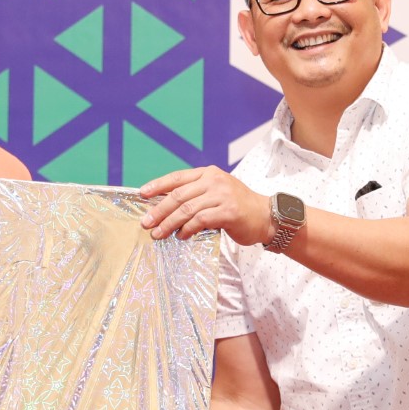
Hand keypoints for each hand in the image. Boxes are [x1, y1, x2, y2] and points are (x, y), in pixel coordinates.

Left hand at [139, 166, 271, 245]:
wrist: (266, 216)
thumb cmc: (238, 208)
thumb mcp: (216, 194)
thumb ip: (195, 196)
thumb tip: (165, 207)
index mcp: (208, 173)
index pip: (177, 178)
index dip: (158, 185)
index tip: (142, 194)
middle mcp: (214, 181)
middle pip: (179, 195)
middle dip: (159, 210)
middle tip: (146, 222)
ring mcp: (222, 195)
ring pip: (187, 209)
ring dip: (169, 223)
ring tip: (158, 233)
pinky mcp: (228, 212)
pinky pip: (200, 220)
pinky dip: (187, 229)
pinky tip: (181, 236)